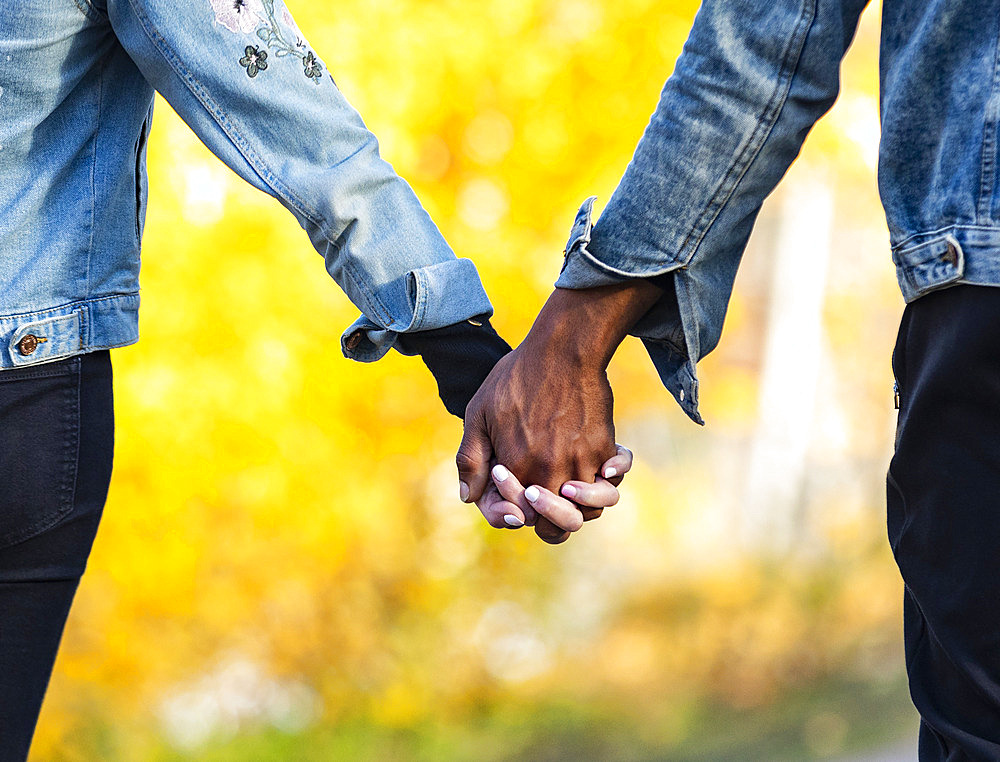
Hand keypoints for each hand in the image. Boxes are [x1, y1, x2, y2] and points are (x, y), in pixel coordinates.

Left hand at [457, 283, 661, 542]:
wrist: (563, 350)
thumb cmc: (516, 378)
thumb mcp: (479, 413)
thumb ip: (471, 460)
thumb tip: (466, 498)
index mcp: (518, 469)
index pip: (521, 518)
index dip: (518, 514)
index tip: (520, 495)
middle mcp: (552, 472)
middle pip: (559, 526)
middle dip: (551, 518)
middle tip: (545, 496)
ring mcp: (582, 464)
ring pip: (591, 510)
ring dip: (583, 504)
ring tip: (573, 485)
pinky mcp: (605, 450)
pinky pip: (613, 482)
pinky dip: (608, 480)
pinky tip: (601, 468)